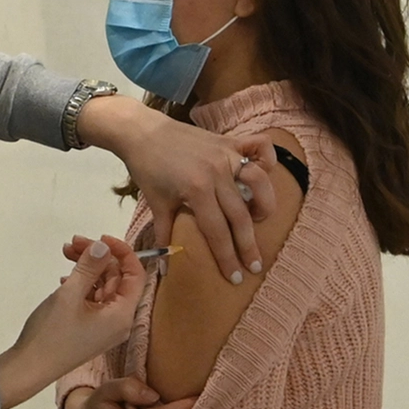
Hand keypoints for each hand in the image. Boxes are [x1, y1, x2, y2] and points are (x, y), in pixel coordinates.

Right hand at [0, 237, 145, 408]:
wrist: (30, 368)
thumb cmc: (52, 333)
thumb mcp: (70, 295)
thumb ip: (89, 267)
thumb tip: (103, 246)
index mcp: (122, 314)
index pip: (135, 275)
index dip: (122, 252)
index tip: (99, 238)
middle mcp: (119, 320)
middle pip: (118, 278)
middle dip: (98, 257)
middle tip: (73, 243)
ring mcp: (104, 326)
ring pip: (103, 286)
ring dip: (87, 267)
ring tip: (65, 253)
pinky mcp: (90, 328)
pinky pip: (93, 298)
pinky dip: (82, 283)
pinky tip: (65, 276)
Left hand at [75, 95, 277, 284]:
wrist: (141, 132)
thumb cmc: (147, 169)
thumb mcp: (156, 203)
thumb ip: (165, 234)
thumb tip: (164, 267)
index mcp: (197, 191)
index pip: (218, 231)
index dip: (228, 257)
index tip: (238, 276)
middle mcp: (217, 173)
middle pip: (241, 215)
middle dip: (249, 244)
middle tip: (256, 265)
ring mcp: (226, 154)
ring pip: (259, 182)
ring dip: (264, 204)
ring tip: (258, 219)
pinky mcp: (229, 140)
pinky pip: (259, 146)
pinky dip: (267, 158)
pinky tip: (263, 174)